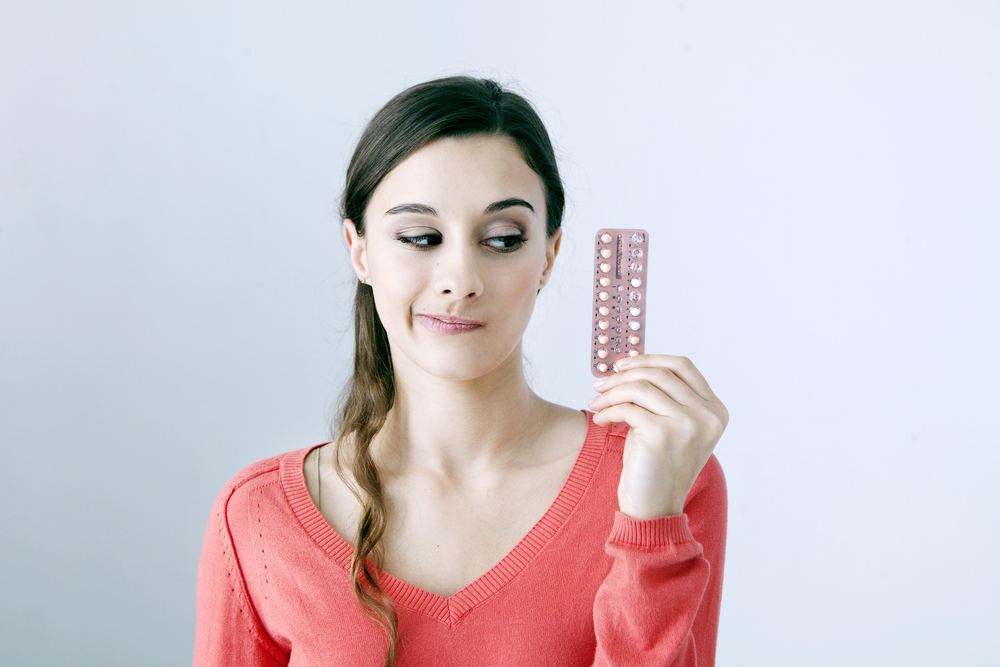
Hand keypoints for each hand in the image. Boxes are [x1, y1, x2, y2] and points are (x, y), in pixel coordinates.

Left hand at [587, 354, 727, 519]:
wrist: (654, 508)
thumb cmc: (656, 466)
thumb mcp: (668, 425)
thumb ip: (662, 395)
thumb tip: (631, 363)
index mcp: (715, 410)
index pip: (683, 366)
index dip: (650, 359)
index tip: (623, 365)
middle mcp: (707, 415)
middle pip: (659, 374)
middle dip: (623, 376)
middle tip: (600, 384)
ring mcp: (688, 423)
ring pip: (640, 388)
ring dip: (611, 393)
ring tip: (596, 403)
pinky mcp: (663, 433)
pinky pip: (627, 408)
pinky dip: (608, 411)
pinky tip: (600, 420)